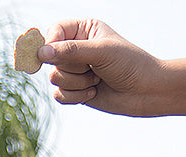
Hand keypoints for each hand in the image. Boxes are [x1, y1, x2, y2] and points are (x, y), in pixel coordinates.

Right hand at [38, 19, 162, 115]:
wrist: (144, 91)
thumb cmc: (129, 64)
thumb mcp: (100, 52)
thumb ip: (70, 51)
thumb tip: (41, 52)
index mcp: (84, 30)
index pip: (55, 31)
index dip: (49, 44)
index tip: (48, 56)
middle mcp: (76, 49)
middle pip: (52, 59)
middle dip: (73, 68)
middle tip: (94, 67)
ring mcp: (74, 71)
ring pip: (55, 78)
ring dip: (77, 83)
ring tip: (97, 79)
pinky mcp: (73, 90)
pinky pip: (59, 95)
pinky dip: (76, 96)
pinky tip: (93, 92)